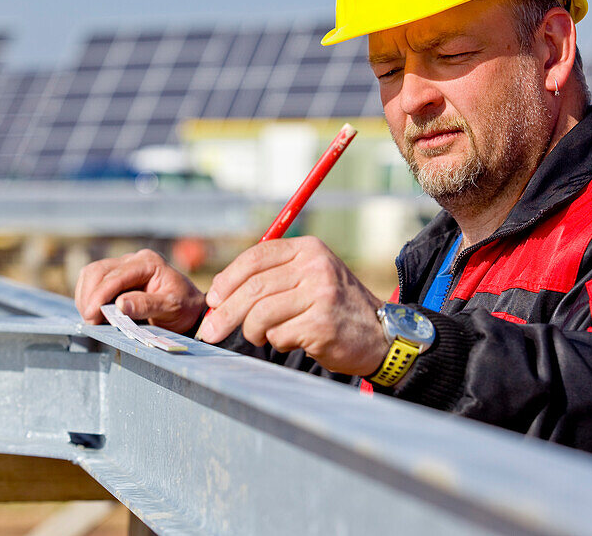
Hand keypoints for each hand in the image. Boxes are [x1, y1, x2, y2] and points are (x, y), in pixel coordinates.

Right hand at [73, 249, 207, 333]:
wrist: (189, 309)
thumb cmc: (184, 307)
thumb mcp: (171, 307)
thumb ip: (147, 305)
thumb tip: (121, 305)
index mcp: (148, 262)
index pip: (116, 276)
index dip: (100, 295)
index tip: (91, 315)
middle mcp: (134, 260)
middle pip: (98, 271)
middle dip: (90, 296)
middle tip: (90, 321)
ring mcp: (124, 267)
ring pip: (92, 274)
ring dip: (86, 296)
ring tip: (92, 319)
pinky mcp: (117, 277)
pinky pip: (94, 281)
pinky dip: (89, 297)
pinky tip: (94, 313)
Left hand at [197, 236, 387, 376]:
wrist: (379, 335)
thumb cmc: (335, 307)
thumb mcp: (310, 276)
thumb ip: (272, 277)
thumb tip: (219, 295)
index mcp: (309, 249)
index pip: (256, 257)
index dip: (228, 279)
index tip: (213, 299)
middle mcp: (315, 267)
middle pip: (253, 288)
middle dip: (225, 313)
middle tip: (211, 331)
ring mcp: (320, 295)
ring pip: (261, 315)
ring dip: (253, 332)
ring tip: (262, 336)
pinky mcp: (321, 324)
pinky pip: (278, 335)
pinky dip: (277, 342)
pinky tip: (293, 340)